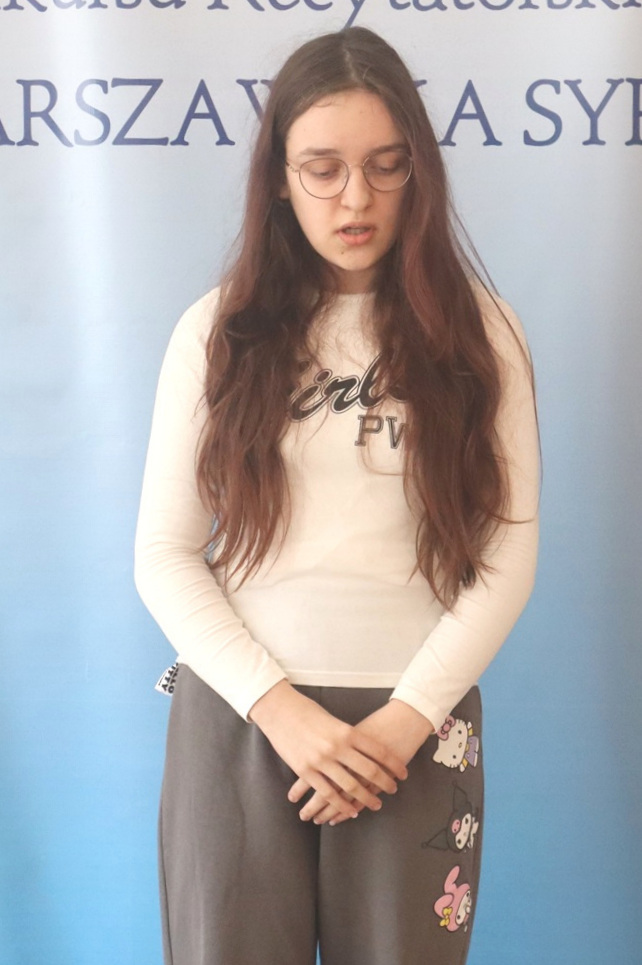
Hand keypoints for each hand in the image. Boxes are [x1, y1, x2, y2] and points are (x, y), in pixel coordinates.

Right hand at [289, 699, 433, 824]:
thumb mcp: (333, 720)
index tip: (403, 773)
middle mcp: (337, 747)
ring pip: (350, 786)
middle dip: (385, 782)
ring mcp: (321, 760)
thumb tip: (365, 750)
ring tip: (376, 805)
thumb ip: (348, 736)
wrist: (279, 710)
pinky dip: (341, 805)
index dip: (393, 764)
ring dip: (366, 798)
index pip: (378, 751)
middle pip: (369, 770)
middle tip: (393, 790)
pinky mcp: (306, 771)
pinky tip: (351, 810)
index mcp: (347, 731)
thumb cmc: (307, 711)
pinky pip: (328, 793)